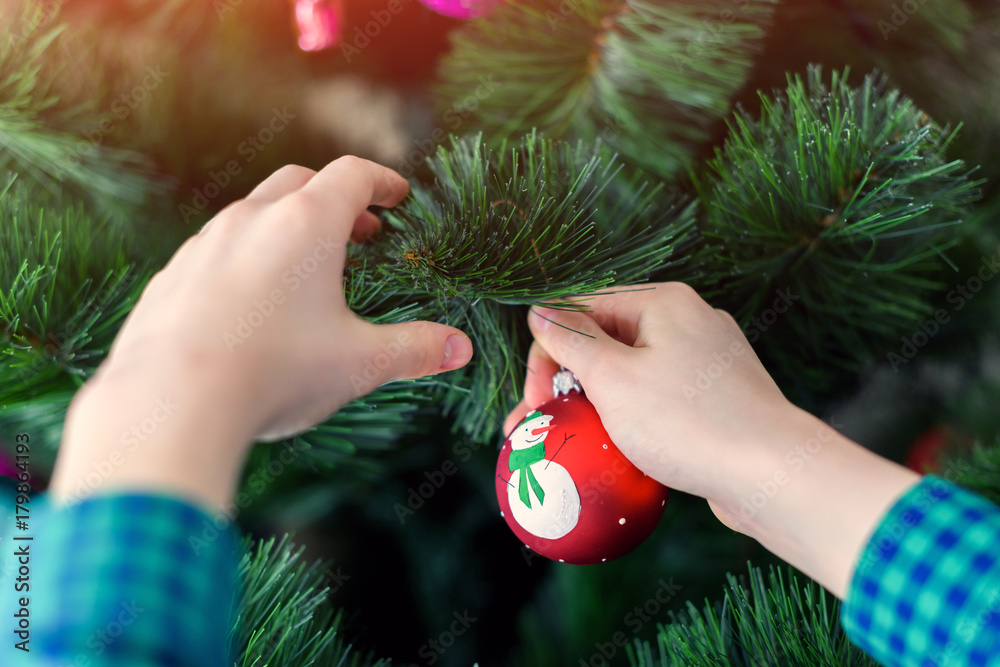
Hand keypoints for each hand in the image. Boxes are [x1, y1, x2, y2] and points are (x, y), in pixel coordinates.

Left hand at [50, 157, 473, 509]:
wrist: (170, 404)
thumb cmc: (275, 374)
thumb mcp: (359, 363)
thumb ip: (415, 349)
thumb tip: (460, 349)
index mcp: (306, 225)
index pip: (352, 176)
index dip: (381, 182)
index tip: (397, 197)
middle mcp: (251, 221)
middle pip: (299, 182)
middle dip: (334, 199)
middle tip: (360, 232)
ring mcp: (204, 246)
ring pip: (251, 215)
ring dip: (285, 228)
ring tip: (306, 270)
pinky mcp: (171, 278)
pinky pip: (214, 252)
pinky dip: (244, 259)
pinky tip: (250, 304)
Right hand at [504, 283, 918, 596]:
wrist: (772, 474)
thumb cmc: (689, 421)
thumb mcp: (614, 378)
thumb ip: (570, 340)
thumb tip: (538, 310)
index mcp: (662, 301)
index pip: (581, 309)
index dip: (547, 352)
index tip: (534, 402)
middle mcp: (687, 320)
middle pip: (605, 340)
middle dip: (565, 382)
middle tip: (542, 427)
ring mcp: (705, 360)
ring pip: (630, 373)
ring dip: (594, 404)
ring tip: (571, 442)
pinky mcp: (716, 397)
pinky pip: (659, 397)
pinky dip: (631, 418)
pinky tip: (618, 448)